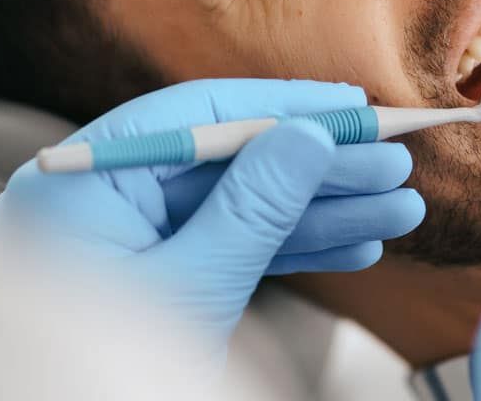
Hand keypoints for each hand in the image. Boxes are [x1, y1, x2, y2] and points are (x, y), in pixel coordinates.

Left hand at [0, 78, 423, 364]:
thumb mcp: (191, 287)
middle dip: (320, 170)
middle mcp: (102, 199)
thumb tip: (310, 134)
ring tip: (400, 211)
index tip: (356, 107)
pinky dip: (294, 250)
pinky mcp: (160, 277)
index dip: (286, 106)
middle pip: (231, 160)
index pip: (197, 115)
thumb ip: (253, 207)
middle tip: (397, 165)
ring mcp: (132, 240)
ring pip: (243, 208)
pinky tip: (357, 246)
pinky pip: (233, 248)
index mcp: (80, 182)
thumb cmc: (101, 381)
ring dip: (324, 213)